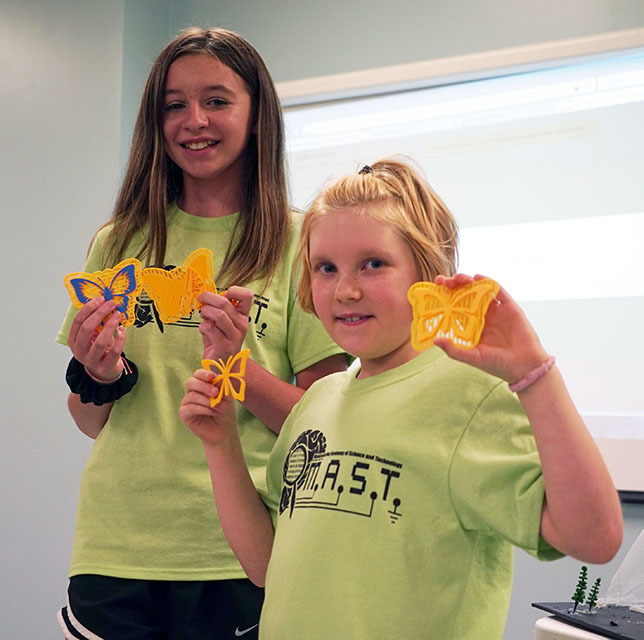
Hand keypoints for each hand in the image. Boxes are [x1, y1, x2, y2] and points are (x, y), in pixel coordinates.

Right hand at [67, 296, 125, 381]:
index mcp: (73, 340)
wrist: (104, 371)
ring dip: (110, 325)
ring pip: (100, 341)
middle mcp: (79, 351)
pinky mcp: (105, 367)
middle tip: (111, 304)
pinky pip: (114, 351)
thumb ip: (96, 323)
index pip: (77, 321)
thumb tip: (104, 302)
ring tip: (118, 314)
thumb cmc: (99, 350)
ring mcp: (91, 360)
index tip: (101, 299)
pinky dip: (120, 339)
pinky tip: (122, 329)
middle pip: (87, 329)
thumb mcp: (93, 336)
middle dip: (100, 313)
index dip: (89, 308)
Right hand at [179, 368, 237, 446]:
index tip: (212, 376)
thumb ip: (222, 386)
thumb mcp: (227, 397)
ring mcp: (187, 402)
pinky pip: (190, 408)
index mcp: (203, 384)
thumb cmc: (225, 411)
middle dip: (204, 386)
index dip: (203, 374)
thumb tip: (217, 377)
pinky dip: (203, 409)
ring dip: (208, 401)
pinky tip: (213, 412)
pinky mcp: (184, 414)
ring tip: (221, 408)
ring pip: (192, 396)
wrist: (224, 430)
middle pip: (191, 382)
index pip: (198, 374)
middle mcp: (192, 391)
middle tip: (215, 393)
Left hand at [198, 286, 252, 361]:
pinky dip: (202, 326)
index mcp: (243, 315)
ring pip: (218, 314)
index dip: (234, 290)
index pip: (247, 295)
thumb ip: (218, 308)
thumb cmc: (219, 339)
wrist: (222, 364)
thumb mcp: (222, 321)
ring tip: (203, 316)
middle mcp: (242, 324)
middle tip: (200, 299)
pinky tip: (203, 330)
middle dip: (208, 298)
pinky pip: (210, 329)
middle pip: (225, 302)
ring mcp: (235, 336)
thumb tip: (206, 295)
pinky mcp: (225, 346)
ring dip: (205, 312)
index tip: (222, 294)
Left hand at [432, 274, 548, 382]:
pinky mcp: (510, 308)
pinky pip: (499, 291)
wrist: (524, 368)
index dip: (445, 297)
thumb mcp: (472, 357)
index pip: (455, 306)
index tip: (435, 290)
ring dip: (468, 281)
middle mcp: (483, 315)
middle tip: (443, 281)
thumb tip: (435, 340)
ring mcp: (496, 310)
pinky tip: (478, 278)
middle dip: (454, 285)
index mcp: (472, 325)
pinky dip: (488, 282)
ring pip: (480, 290)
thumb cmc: (497, 365)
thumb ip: (454, 350)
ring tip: (458, 278)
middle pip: (465, 295)